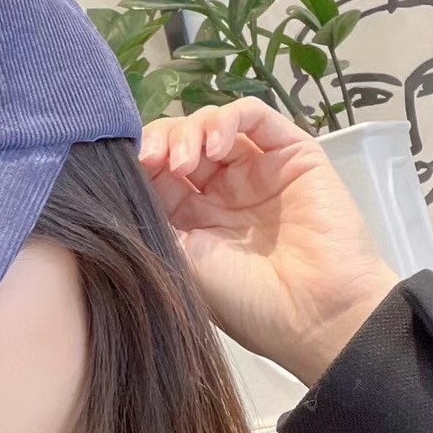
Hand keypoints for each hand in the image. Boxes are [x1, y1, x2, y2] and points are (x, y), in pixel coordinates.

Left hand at [137, 98, 400, 384]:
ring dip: (189, 132)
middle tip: (153, 161)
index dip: (138, 163)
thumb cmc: (245, 302)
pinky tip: (214, 150)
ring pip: (213, 124)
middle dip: (159, 143)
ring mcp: (258, 171)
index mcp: (193, 221)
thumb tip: (119, 185)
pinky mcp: (293, 155)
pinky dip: (227, 121)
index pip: (156, 172)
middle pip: (180, 141)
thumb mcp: (180, 261)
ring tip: (184, 161)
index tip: (127, 170)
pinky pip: (255, 117)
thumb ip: (152, 218)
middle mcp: (224, 192)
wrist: (313, 316)